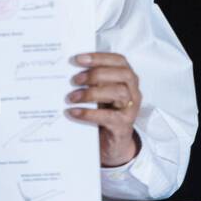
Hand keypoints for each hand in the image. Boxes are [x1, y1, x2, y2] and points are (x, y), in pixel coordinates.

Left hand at [66, 52, 141, 167]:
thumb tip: (67, 69)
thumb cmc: (104, 111)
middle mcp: (133, 91)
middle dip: (96, 74)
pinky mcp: (124, 126)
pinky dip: (89, 113)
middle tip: (74, 80)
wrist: (112, 143)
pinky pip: (109, 117)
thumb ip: (92, 80)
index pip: (118, 60)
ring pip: (119, 93)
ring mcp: (131, 109)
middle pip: (122, 75)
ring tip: (72, 97)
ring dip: (92, 93)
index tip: (78, 59)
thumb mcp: (100, 93)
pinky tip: (74, 112)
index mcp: (127, 78)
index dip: (99, 57)